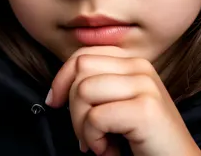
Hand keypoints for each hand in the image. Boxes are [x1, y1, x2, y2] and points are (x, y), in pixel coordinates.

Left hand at [46, 46, 200, 155]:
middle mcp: (141, 67)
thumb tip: (60, 86)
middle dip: (72, 106)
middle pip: (80, 69)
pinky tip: (109, 150)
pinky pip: (95, 117)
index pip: (83, 55)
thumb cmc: (144, 140)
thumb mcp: (119, 104)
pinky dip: (94, 139)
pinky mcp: (145, 109)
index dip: (62, 78)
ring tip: (102, 143)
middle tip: (88, 134)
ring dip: (82, 127)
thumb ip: (99, 86)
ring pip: (83, 91)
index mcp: (133, 63)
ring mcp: (145, 86)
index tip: (55, 102)